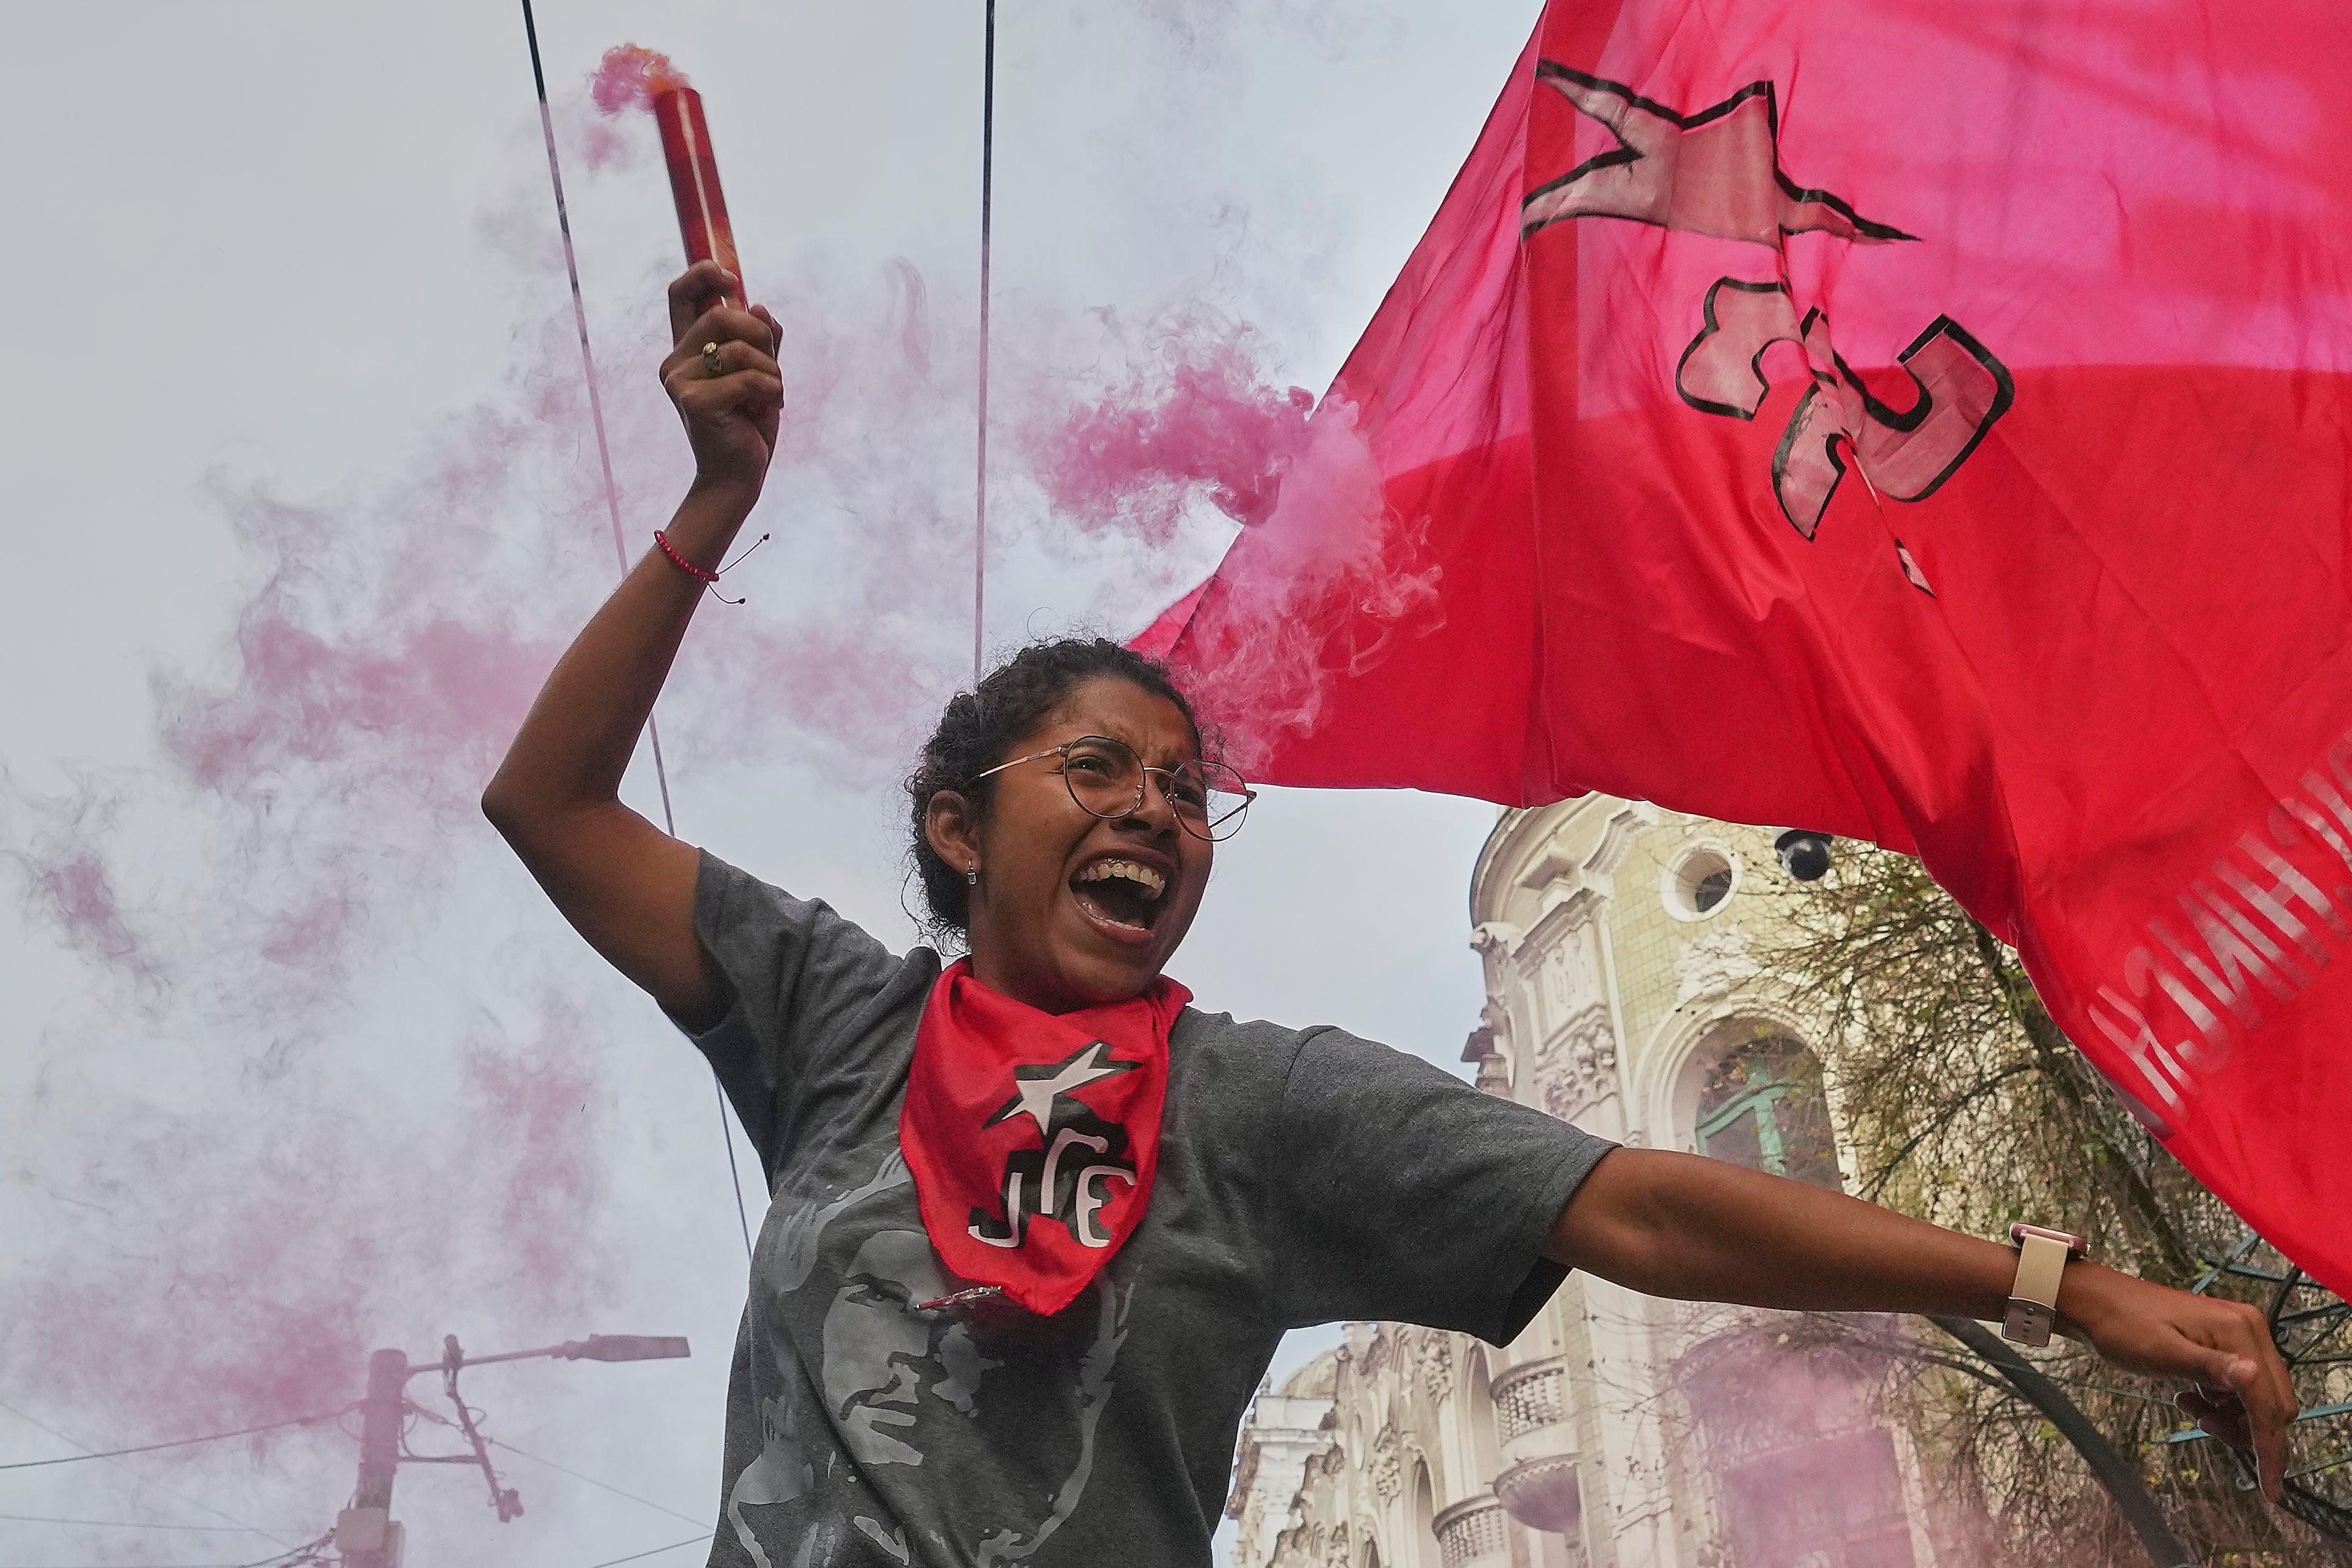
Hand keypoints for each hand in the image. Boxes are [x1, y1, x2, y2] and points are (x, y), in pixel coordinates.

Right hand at [661, 260, 784, 503]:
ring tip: (771, 397)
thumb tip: (759, 307)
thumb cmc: (748, 425)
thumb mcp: (762, 372)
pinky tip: (770, 408)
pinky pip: (749, 377)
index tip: (732, 279)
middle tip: (772, 366)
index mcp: (687, 350)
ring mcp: (679, 381)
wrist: (738, 476)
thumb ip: (762, 339)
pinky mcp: (694, 401)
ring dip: (772, 372)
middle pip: (721, 317)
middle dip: (761, 337)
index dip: (703, 274)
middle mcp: (675, 362)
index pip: (680, 294)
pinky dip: (772, 391)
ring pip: (740, 349)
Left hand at [2061, 1264, 2298, 1500]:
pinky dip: (2220, 1403)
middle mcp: (2248, 1331)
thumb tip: (2252, 1375)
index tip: (2270, 1487)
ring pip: (2256, 1399)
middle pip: (2272, 1402)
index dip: (2271, 1446)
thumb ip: (2210, 1367)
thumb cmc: (2122, 1326)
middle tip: (2204, 1426)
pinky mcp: (2224, 1346)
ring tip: (2190, 1409)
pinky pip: (2238, 1389)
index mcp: (2240, 1330)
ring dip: (2230, 1417)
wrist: (2095, 1304)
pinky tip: (2189, 1397)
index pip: (2269, 1401)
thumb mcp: (2163, 1353)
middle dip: (2245, 1428)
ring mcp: (2238, 1337)